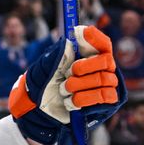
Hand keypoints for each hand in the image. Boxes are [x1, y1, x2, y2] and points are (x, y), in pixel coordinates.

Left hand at [8, 25, 126, 144]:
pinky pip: (105, 96)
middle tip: (68, 73)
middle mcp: (100, 70)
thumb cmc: (43, 86)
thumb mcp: (46, 67)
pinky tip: (70, 102)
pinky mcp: (106, 104)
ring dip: (78, 85)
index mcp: (88, 58)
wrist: (37, 111)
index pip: (102, 44)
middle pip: (106, 61)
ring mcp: (105, 87)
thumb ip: (59, 53)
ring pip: (104, 79)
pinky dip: (84, 99)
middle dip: (84, 67)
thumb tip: (72, 37)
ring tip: (63, 90)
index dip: (96, 38)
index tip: (82, 33)